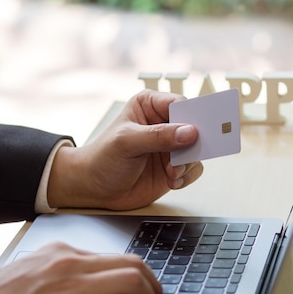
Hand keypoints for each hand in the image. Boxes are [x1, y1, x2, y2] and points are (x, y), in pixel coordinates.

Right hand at [0, 242, 161, 293]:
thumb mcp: (32, 272)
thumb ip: (62, 271)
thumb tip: (92, 283)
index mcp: (63, 253)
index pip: (116, 256)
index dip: (139, 274)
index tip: (147, 287)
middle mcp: (71, 264)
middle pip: (133, 264)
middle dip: (154, 284)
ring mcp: (72, 289)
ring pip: (132, 283)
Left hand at [47, 90, 203, 209]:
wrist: (95, 188)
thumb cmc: (102, 158)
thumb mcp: (127, 142)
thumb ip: (158, 136)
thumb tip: (189, 132)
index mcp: (151, 105)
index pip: (179, 104)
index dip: (191, 116)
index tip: (197, 131)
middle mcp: (164, 123)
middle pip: (194, 126)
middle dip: (194, 142)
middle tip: (191, 153)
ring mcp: (171, 145)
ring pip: (197, 149)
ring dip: (187, 163)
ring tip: (171, 172)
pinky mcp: (176, 165)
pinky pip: (194, 168)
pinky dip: (186, 176)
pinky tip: (171, 181)